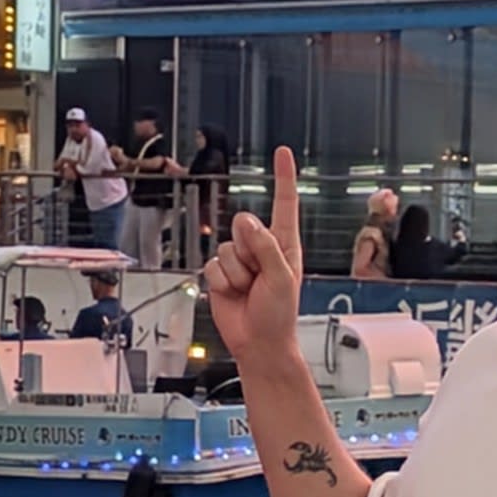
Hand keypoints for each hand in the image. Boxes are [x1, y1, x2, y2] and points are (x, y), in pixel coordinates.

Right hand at [204, 144, 304, 365]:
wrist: (258, 343)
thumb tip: (248, 224)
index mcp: (285, 244)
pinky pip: (211, 264)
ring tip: (248, 290)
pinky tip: (233, 294)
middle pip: (244, 225)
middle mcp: (262, 247)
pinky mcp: (221, 274)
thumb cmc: (279, 315)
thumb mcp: (281, 278)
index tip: (282, 152)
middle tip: (258, 277)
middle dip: (248, 251)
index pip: (284, 203)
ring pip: (225, 247)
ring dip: (236, 273)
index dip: (283, 177)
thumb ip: (266, 248)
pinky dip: (221, 282)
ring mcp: (240, 260)